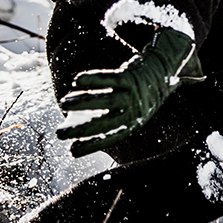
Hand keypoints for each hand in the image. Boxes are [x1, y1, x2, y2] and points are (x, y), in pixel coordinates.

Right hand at [56, 27, 200, 157]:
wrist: (163, 71)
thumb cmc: (139, 95)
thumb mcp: (129, 110)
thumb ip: (107, 115)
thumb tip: (77, 121)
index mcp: (134, 123)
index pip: (112, 138)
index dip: (92, 146)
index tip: (72, 151)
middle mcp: (135, 111)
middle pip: (106, 122)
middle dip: (82, 129)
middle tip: (59, 134)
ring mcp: (133, 94)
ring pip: (107, 100)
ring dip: (84, 102)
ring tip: (64, 103)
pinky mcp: (131, 76)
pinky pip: (110, 78)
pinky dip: (94, 79)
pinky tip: (77, 81)